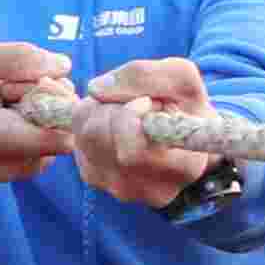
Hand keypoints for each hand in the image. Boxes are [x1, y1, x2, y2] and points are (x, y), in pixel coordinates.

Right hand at [0, 33, 72, 180]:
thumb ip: (14, 57)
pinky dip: (39, 120)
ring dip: (42, 108)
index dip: (58, 100)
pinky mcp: (23, 168)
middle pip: (62, 127)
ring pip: (59, 133)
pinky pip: (52, 138)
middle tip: (7, 87)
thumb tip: (64, 66)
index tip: (31, 81)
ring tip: (5, 100)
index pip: (59, 137)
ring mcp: (16, 170)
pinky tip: (10, 112)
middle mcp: (6, 165)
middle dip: (46, 97)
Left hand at [65, 53, 231, 208]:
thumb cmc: (187, 104)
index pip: (132, 150)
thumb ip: (146, 75)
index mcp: (184, 167)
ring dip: (100, 108)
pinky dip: (90, 120)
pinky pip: (77, 140)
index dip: (130, 115)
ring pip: (85, 135)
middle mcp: (150, 189)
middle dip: (113, 104)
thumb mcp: (183, 79)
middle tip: (138, 101)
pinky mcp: (97, 180)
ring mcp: (120, 189)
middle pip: (100, 136)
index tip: (147, 101)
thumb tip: (95, 89)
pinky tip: (114, 122)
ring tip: (127, 108)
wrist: (183, 135)